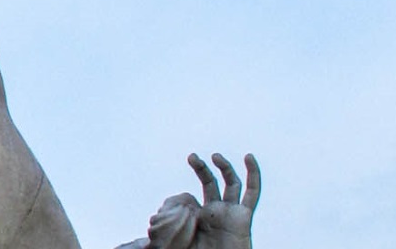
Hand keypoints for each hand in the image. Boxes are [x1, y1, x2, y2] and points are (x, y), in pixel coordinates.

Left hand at [131, 153, 259, 248]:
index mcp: (199, 218)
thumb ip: (163, 236)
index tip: (167, 205)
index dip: (181, 195)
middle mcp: (216, 212)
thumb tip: (142, 238)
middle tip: (191, 157)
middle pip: (211, 183)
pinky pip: (253, 193)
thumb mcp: (175, 244)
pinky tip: (249, 157)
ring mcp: (231, 212)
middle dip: (201, 168)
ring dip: (224, 166)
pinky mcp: (244, 216)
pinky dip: (253, 173)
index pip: (191, 197)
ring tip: (214, 156)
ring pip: (231, 183)